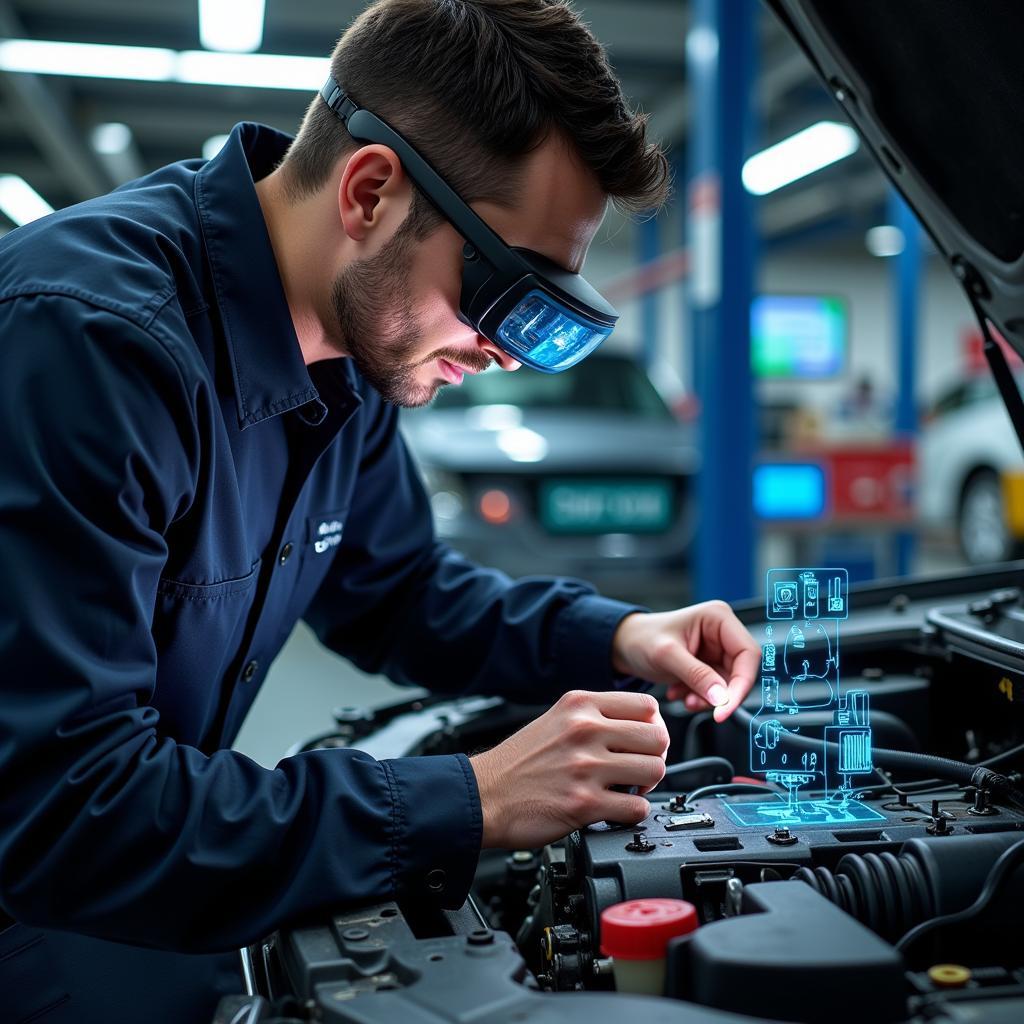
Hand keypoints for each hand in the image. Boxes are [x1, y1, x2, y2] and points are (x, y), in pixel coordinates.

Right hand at [469, 690, 668, 848]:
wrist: (483, 797)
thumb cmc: (517, 763)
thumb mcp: (555, 720)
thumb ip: (594, 717)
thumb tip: (640, 728)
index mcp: (579, 705)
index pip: (647, 705)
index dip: (653, 726)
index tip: (644, 741)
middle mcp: (584, 730)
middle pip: (657, 738)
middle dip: (653, 757)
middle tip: (638, 770)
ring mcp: (585, 767)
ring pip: (655, 770)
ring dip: (646, 786)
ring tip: (627, 790)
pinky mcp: (585, 803)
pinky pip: (637, 808)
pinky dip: (632, 814)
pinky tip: (614, 810)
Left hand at [612, 601, 759, 722]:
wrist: (624, 646)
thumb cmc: (642, 639)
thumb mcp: (667, 656)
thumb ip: (696, 675)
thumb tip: (722, 699)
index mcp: (718, 618)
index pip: (747, 653)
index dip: (741, 683)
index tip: (725, 708)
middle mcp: (722, 632)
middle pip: (740, 672)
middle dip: (720, 694)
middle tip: (695, 704)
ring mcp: (716, 650)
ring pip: (728, 685)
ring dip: (706, 698)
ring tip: (682, 697)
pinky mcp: (709, 665)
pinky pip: (715, 689)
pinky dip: (699, 697)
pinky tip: (677, 692)